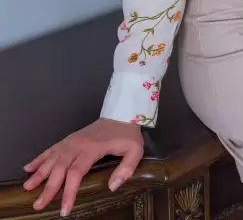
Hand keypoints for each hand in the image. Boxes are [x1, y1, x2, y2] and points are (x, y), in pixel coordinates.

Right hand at [23, 118, 143, 215]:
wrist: (122, 112)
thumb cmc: (127, 134)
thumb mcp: (134, 150)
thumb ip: (126, 168)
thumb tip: (112, 187)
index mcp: (92, 149)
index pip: (76, 173)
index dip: (68, 192)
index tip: (64, 210)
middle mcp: (78, 144)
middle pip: (59, 168)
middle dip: (48, 188)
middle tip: (38, 205)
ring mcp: (72, 140)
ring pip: (52, 158)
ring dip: (39, 173)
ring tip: (27, 188)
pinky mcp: (70, 138)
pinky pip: (52, 148)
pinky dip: (39, 158)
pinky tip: (28, 167)